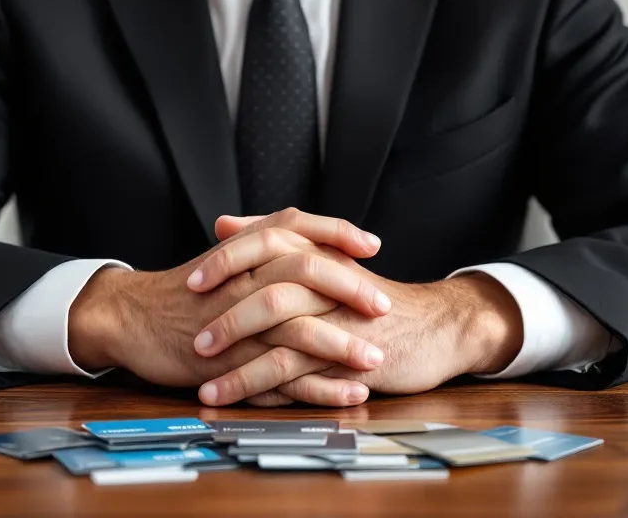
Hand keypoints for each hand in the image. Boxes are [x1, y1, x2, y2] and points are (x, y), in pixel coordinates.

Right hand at [69, 209, 392, 403]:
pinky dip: (317, 387)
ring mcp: (235, 323)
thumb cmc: (183, 291)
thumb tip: (309, 239)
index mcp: (243, 251)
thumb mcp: (223, 259)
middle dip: (350, 289)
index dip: (337, 234)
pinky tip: (347, 394)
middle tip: (383, 304)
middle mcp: (242, 280)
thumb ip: (263, 245)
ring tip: (374, 359)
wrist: (130, 317)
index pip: (298, 228)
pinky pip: (279, 376)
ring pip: (295, 328)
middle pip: (304, 273)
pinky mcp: (229, 363)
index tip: (372, 245)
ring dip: (340, 346)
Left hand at [195, 216, 523, 405]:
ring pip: (280, 341)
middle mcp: (328, 285)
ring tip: (207, 389)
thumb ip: (275, 241)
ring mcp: (339, 324)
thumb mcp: (326, 263)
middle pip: (266, 292)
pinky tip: (245, 406)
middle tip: (193, 340)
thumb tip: (225, 222)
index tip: (190, 282)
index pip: (265, 245)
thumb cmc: (371, 299)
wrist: (436, 328)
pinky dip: (270, 393)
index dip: (225, 262)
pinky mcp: (350, 361)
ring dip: (239, 368)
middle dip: (224, 320)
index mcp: (318, 255)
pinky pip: (303, 377)